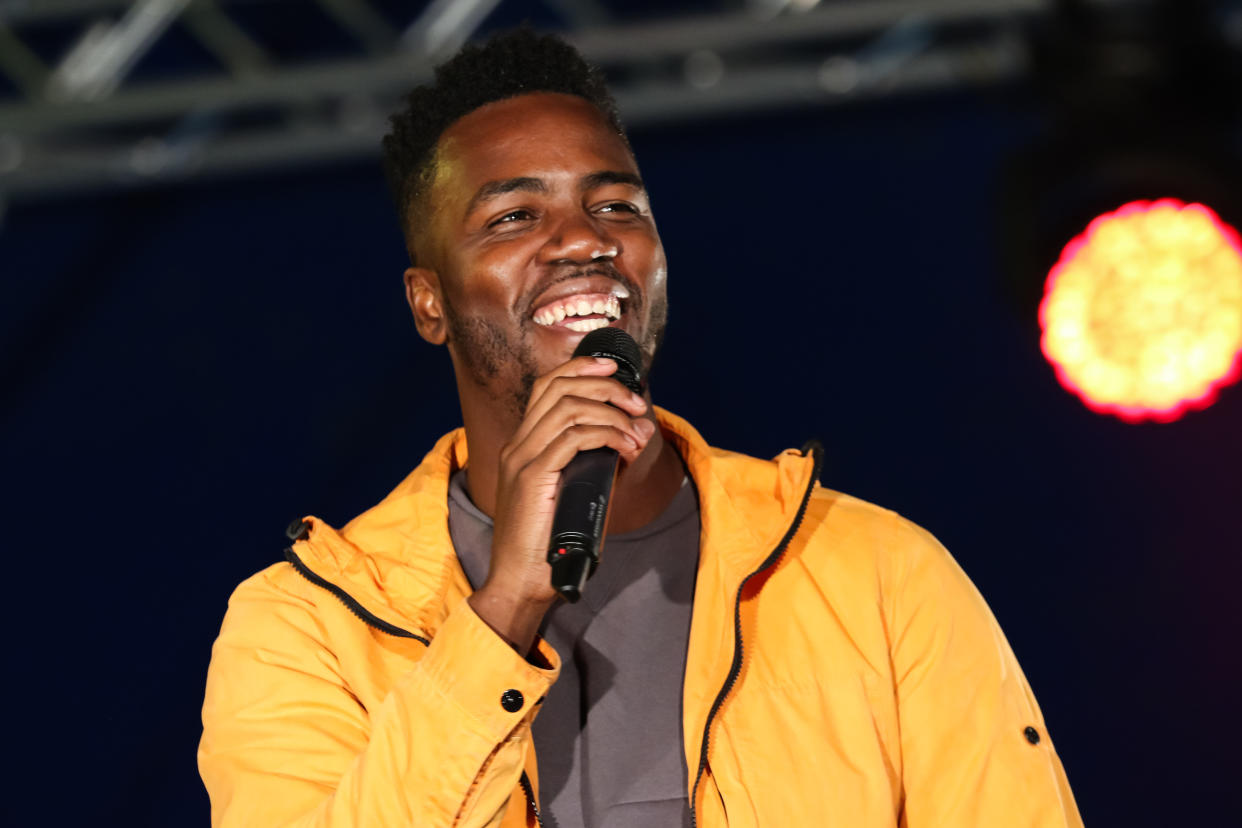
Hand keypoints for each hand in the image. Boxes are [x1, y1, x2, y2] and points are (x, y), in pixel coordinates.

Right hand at [468, 355, 654, 653]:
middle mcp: (517, 446)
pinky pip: (572, 438)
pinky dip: (605, 435)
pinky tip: (624, 449)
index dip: (581, 368)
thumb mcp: (578, 494)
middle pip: (558, 387)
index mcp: (522, 446)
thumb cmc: (551, 546)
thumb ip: (599, 463)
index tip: (614, 369)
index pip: (547, 387)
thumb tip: (634, 437)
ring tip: (637, 432)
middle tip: (636, 401)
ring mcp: (521, 459)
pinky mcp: (531, 478)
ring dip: (612, 413)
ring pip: (568, 408)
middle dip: (604, 384)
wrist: (522, 584)